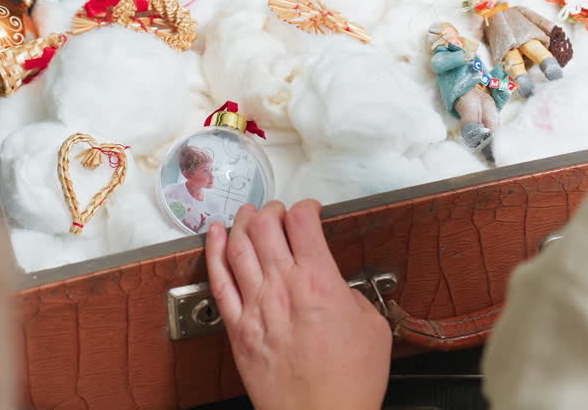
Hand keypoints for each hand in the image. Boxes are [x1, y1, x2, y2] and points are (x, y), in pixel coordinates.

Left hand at [205, 200, 391, 409]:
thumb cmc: (349, 383)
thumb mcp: (372, 328)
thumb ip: (352, 296)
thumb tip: (339, 288)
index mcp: (319, 283)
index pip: (303, 221)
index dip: (307, 206)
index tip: (310, 210)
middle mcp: (283, 288)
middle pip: (265, 226)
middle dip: (272, 209)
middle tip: (278, 211)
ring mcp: (256, 307)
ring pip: (238, 246)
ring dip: (242, 223)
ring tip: (247, 215)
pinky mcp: (238, 328)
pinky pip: (218, 280)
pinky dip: (215, 252)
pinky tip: (216, 238)